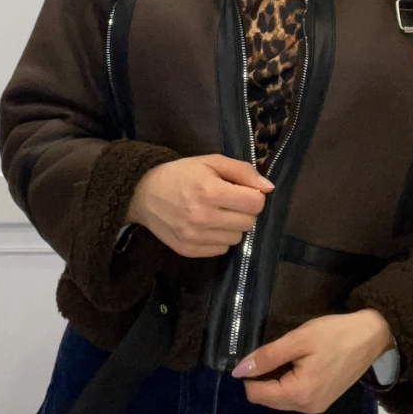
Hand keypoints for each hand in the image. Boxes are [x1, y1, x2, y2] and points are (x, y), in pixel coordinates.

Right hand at [126, 153, 273, 257]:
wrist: (143, 194)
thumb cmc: (181, 174)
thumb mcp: (211, 162)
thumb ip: (243, 171)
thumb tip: (269, 188)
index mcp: (210, 191)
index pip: (255, 203)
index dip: (253, 196)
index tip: (242, 192)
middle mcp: (203, 217)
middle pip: (249, 222)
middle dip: (244, 211)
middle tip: (228, 202)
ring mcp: (195, 237)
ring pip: (237, 239)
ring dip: (232, 227)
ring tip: (216, 214)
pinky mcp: (188, 250)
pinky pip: (222, 250)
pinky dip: (219, 239)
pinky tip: (207, 226)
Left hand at [231, 309, 395, 413]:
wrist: (372, 336)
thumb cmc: (334, 335)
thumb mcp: (297, 340)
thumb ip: (267, 357)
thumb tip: (238, 371)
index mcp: (299, 394)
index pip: (256, 394)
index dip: (248, 374)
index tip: (256, 354)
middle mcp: (306, 407)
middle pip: (267, 399)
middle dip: (261, 379)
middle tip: (270, 352)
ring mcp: (317, 406)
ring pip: (279, 399)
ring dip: (274, 381)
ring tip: (283, 356)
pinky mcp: (323, 400)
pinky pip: (294, 397)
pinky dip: (286, 383)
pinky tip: (293, 364)